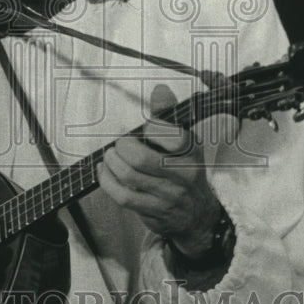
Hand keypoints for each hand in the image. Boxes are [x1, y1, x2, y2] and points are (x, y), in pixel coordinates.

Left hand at [98, 85, 235, 256]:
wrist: (197, 214)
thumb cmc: (184, 169)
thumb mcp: (183, 140)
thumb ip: (168, 114)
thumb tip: (160, 89)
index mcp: (192, 151)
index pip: (173, 137)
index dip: (152, 129)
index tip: (146, 129)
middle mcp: (184, 174)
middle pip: (142, 159)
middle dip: (123, 147)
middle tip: (120, 144)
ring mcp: (169, 195)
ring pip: (129, 177)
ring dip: (112, 163)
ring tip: (110, 156)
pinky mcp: (154, 212)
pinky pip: (124, 196)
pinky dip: (108, 181)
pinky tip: (105, 172)